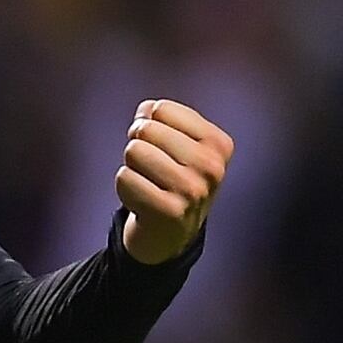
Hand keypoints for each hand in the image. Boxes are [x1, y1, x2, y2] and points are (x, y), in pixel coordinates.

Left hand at [111, 98, 231, 263]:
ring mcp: (193, 190)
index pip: (161, 109)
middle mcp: (212, 166)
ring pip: (133, 151)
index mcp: (218, 144)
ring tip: (148, 184)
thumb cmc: (170, 180)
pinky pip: (124, 178)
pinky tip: (142, 202)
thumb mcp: (177, 144)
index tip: (160, 148)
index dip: (148, 125)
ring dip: (131, 167)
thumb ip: (159, 118)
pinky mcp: (169, 210)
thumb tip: (146, 109)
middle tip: (151, 169)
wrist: (171, 233)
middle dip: (138, 146)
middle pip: (145, 129)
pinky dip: (125, 189)